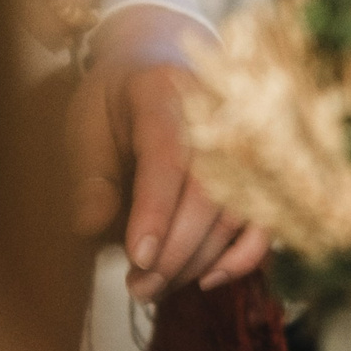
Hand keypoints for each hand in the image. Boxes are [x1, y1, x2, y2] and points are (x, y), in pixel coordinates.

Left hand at [67, 5, 270, 299]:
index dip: (154, 209)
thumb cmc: (116, 99)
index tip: (138, 257)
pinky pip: (265, 218)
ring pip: (237, 211)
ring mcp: (246, 139)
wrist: (159, 61)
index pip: (167, 154)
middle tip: (138, 287)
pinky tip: (207, 279)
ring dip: (199, 260)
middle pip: (209, 190)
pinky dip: (243, 255)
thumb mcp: (85, 122)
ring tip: (154, 289)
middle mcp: (218, 111)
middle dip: (175, 249)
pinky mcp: (260, 168)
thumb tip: (92, 227)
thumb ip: (89, 174)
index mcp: (163, 92)